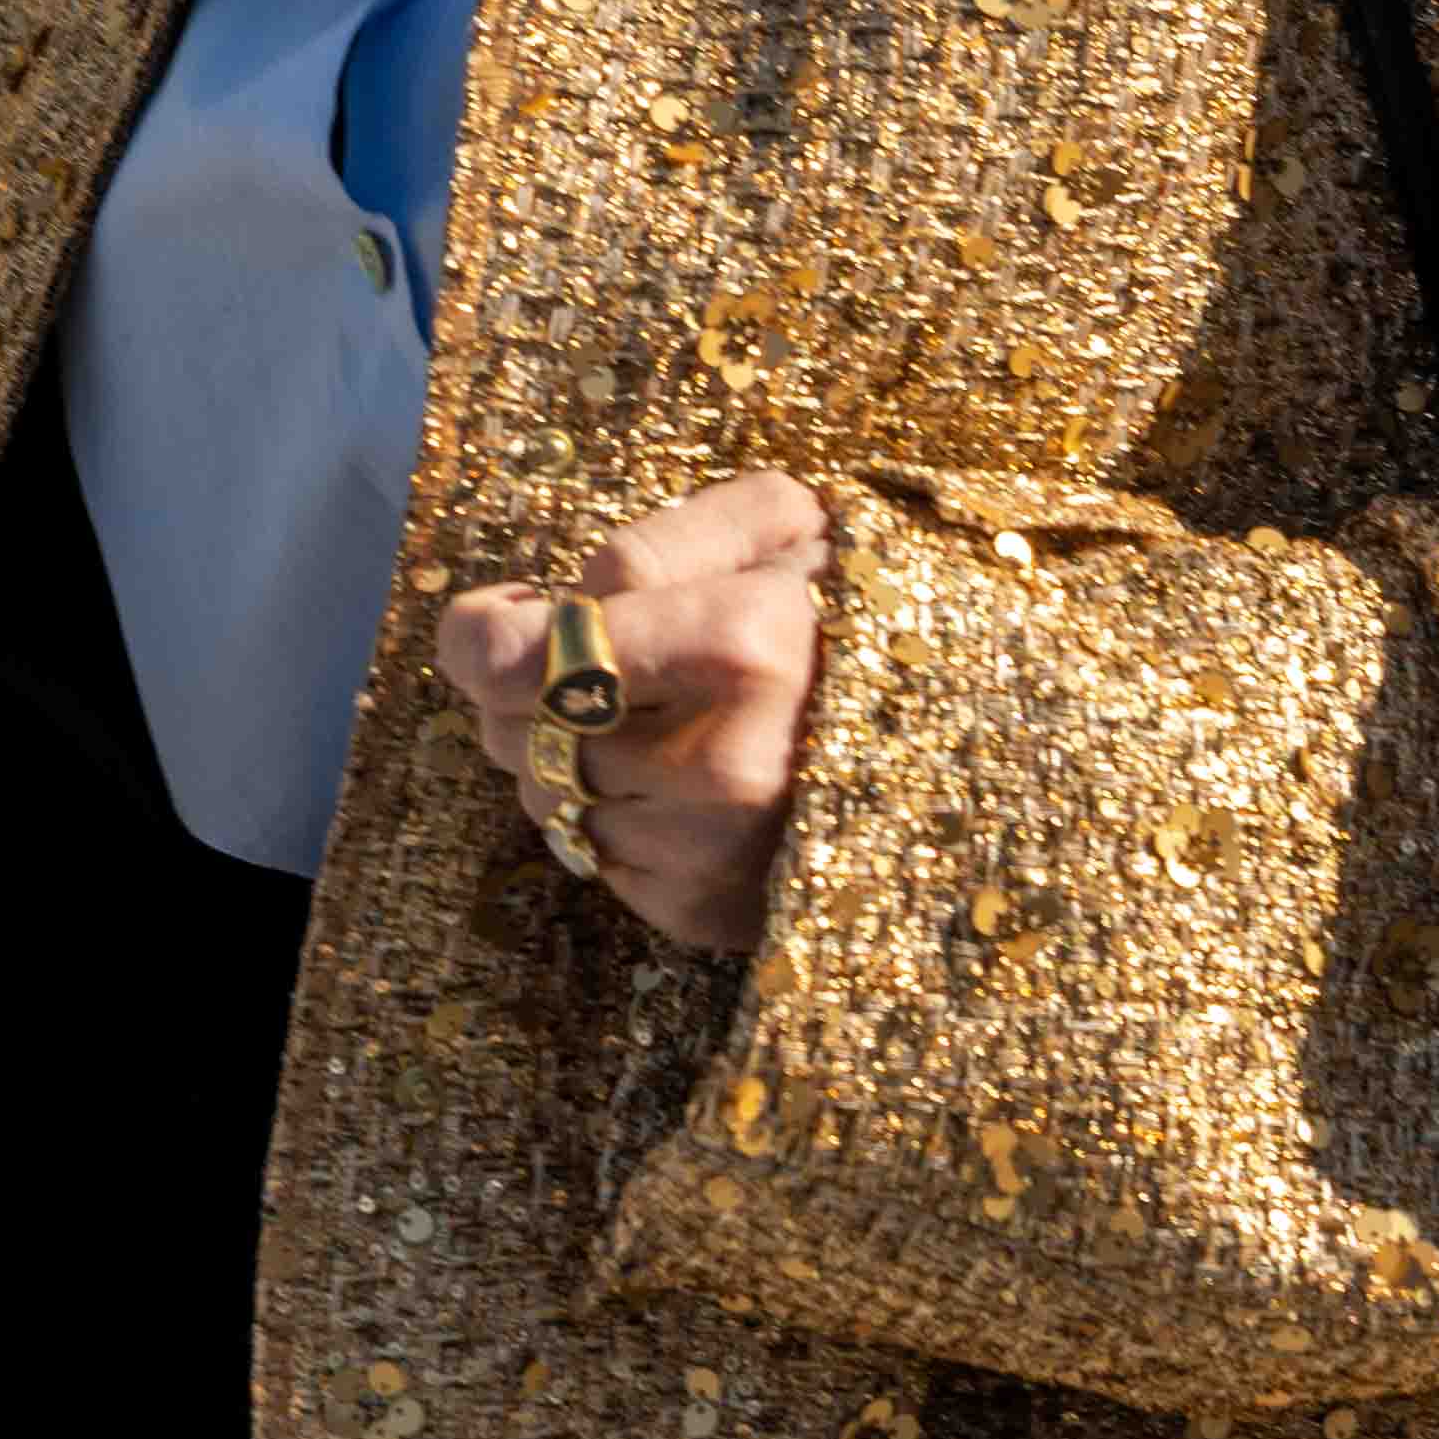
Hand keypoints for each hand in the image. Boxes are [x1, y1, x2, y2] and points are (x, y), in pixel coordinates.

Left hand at [435, 474, 831, 957]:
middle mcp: (730, 766)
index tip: (501, 619)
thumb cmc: (848, 607)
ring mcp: (722, 853)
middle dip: (534, 694)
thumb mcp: (777, 526)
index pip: (521, 662)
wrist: (958, 726)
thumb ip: (642, 546)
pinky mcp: (714, 912)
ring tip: (658, 725)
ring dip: (572, 761)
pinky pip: (597, 863)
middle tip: (604, 667)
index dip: (480, 638)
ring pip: (550, 804)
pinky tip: (681, 791)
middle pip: (520, 734)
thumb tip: (513, 618)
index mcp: (745, 644)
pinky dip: (616, 822)